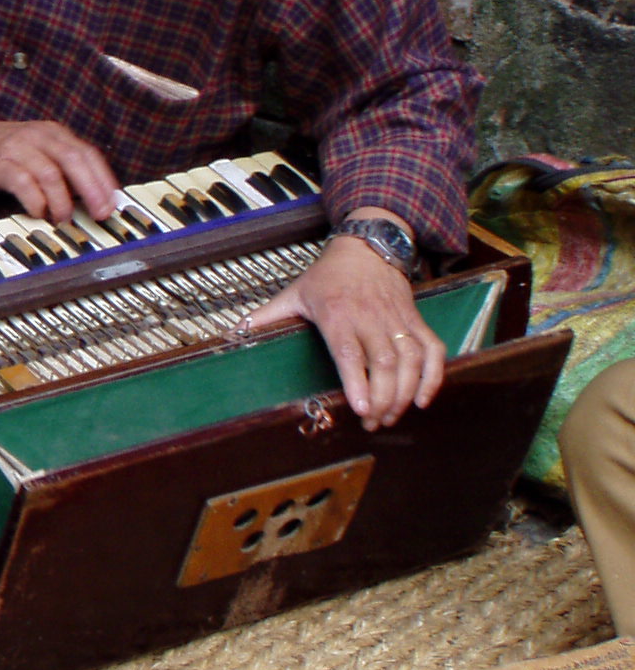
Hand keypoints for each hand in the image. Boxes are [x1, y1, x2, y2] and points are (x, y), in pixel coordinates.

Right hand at [0, 67, 117, 223]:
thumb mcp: (33, 152)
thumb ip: (58, 169)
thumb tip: (87, 199)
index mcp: (52, 133)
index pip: (88, 154)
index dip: (104, 180)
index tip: (114, 204)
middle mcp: (38, 137)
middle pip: (76, 161)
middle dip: (93, 190)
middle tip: (101, 214)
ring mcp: (17, 148)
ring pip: (52, 174)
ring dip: (62, 202)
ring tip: (63, 219)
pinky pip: (24, 183)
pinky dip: (36, 201)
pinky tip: (37, 213)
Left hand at [236, 234, 441, 430]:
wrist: (366, 247)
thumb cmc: (327, 276)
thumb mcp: (293, 293)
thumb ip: (267, 317)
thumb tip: (234, 334)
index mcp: (337, 314)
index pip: (349, 352)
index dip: (357, 382)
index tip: (360, 408)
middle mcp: (370, 317)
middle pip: (384, 363)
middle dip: (382, 399)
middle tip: (372, 423)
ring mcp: (397, 319)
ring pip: (411, 360)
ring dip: (405, 393)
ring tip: (390, 416)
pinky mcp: (416, 319)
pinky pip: (433, 349)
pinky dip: (434, 376)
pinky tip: (422, 399)